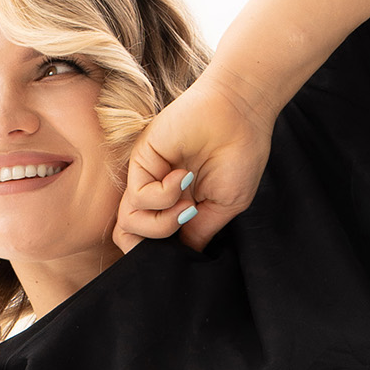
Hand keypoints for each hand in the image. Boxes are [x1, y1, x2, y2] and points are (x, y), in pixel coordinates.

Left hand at [113, 70, 273, 254]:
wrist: (241, 113)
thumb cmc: (240, 155)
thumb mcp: (224, 207)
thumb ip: (199, 232)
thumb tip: (181, 256)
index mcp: (176, 208)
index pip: (149, 243)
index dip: (160, 256)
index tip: (189, 244)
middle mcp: (157, 195)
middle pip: (128, 237)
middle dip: (150, 246)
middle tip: (181, 227)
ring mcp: (148, 178)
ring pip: (130, 223)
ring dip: (162, 223)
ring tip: (188, 206)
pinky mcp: (142, 159)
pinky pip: (138, 196)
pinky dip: (164, 196)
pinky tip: (185, 178)